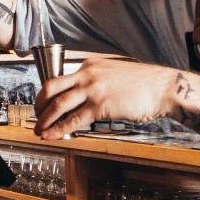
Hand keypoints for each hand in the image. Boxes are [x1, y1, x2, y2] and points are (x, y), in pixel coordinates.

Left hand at [34, 57, 174, 139]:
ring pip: (57, 105)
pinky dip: (57, 129)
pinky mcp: (99, 105)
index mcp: (90, 64)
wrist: (164, 87)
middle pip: (51, 87)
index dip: (50, 94)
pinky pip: (71, 120)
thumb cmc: (145, 84)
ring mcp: (93, 89)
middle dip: (39, 104)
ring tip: (39, 130)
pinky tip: (51, 135)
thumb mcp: (115, 75)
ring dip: (44, 120)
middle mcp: (87, 73)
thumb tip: (86, 99)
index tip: (45, 104)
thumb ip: (99, 82)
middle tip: (36, 115)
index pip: (62, 78)